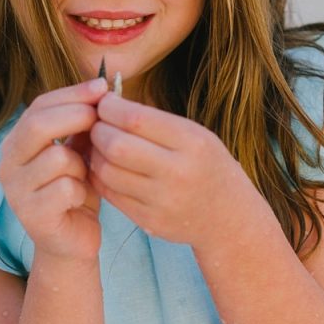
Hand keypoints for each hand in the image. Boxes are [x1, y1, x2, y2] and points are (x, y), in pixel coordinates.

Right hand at [0, 78, 108, 262]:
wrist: (71, 243)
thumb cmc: (76, 191)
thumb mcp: (79, 152)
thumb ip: (82, 123)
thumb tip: (100, 87)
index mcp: (17, 143)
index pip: (39, 105)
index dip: (72, 93)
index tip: (102, 86)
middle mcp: (7, 164)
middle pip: (38, 125)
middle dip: (76, 116)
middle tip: (100, 120)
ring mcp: (15, 191)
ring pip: (58, 158)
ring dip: (82, 165)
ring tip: (85, 178)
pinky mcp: (31, 216)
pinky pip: (65, 188)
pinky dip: (81, 192)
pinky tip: (80, 201)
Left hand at [89, 92, 248, 246]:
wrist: (228, 217)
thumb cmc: (207, 166)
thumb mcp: (196, 135)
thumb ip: (156, 122)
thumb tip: (107, 104)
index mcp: (193, 142)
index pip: (136, 118)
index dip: (110, 107)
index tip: (105, 104)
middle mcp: (178, 172)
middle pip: (116, 145)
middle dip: (98, 130)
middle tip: (97, 125)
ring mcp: (162, 201)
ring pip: (107, 170)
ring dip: (94, 153)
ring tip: (100, 146)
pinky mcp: (149, 220)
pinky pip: (109, 193)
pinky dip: (100, 176)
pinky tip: (105, 166)